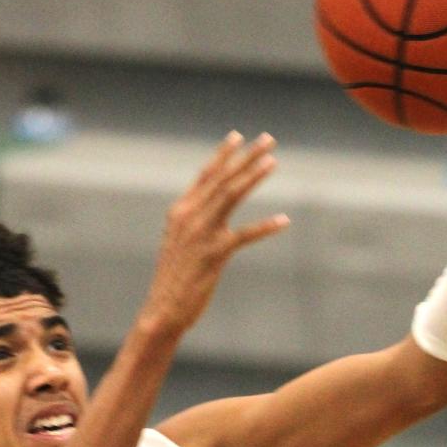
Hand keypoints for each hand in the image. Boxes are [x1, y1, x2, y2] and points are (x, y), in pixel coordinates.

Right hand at [138, 133, 289, 340]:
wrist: (162, 309)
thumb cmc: (173, 280)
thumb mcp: (179, 243)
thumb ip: (192, 222)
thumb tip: (206, 209)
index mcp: (180, 211)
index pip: (205, 175)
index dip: (223, 155)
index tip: (239, 137)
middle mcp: (190, 216)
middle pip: (223, 179)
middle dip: (247, 157)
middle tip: (268, 140)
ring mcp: (201, 233)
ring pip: (231, 196)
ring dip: (253, 176)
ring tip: (273, 162)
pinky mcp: (214, 254)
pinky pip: (244, 235)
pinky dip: (265, 227)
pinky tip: (284, 220)